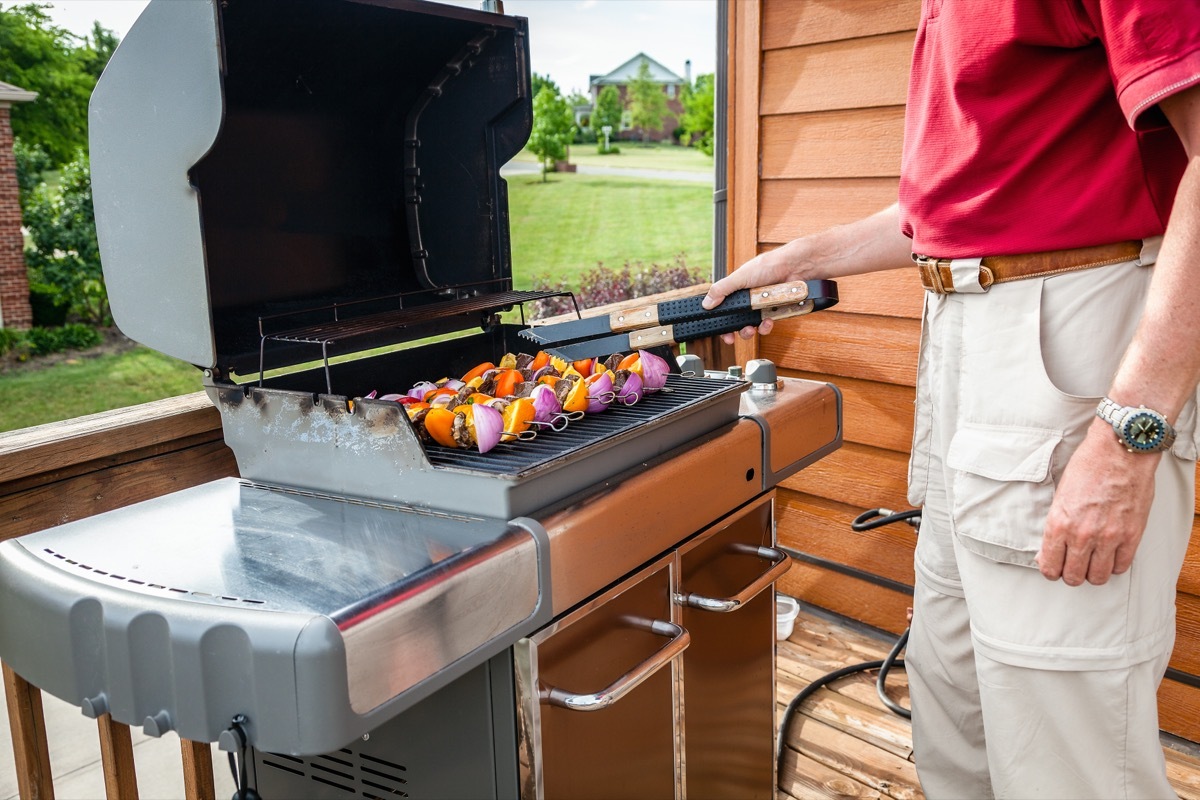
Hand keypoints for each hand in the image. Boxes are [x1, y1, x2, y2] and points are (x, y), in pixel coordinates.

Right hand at [702, 250, 795, 343]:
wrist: (794, 268)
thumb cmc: (768, 266)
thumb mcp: (740, 277)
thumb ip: (722, 290)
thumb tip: (706, 303)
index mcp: (736, 291)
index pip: (725, 310)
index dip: (722, 323)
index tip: (722, 333)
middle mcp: (748, 299)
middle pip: (737, 322)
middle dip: (735, 331)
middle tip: (733, 337)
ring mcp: (760, 306)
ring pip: (752, 326)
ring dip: (750, 330)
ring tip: (752, 328)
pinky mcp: (773, 311)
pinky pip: (767, 325)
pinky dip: (766, 326)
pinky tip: (768, 320)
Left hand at [1036, 420, 1159, 585]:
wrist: (1119, 452)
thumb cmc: (1088, 467)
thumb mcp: (1060, 496)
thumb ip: (1055, 527)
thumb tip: (1048, 552)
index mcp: (1059, 524)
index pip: (1049, 567)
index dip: (1050, 570)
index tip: (1054, 567)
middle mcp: (1082, 535)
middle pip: (1073, 577)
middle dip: (1071, 574)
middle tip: (1073, 565)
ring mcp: (1109, 537)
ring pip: (1098, 577)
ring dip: (1093, 573)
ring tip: (1092, 562)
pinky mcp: (1131, 535)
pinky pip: (1122, 566)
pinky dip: (1115, 564)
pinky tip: (1111, 554)